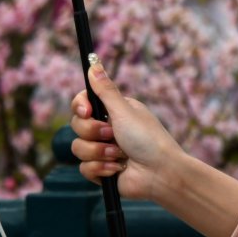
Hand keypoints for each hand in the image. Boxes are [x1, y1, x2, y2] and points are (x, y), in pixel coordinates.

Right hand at [69, 59, 185, 201]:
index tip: (87, 112)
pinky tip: (119, 169)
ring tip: (120, 155)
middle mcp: (107, 129)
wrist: (161, 174)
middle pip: (77, 125)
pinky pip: (84, 168)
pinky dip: (101, 169)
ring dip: (99, 152)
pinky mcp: (101, 170)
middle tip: (113, 135)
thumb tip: (93, 62)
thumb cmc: (148, 139)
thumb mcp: (125, 111)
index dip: (80, 107)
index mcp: (114, 111)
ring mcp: (103, 150)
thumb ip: (105, 90)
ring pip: (77, 148)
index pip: (83, 103)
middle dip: (94, 133)